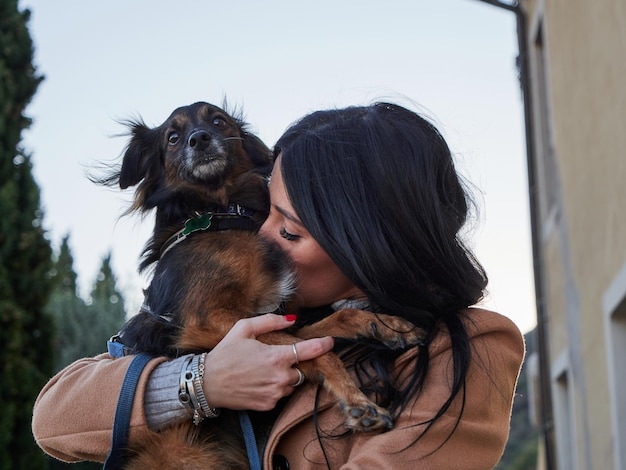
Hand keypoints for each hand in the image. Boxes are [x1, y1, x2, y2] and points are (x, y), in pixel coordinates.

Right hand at [201, 314, 333, 410]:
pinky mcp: (268, 405)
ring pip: (292, 383)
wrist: (207, 384)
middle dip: (295, 363)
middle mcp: (280, 378)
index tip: (330, 342)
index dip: (323, 345)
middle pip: (301, 369)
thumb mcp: (243, 329)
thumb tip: (291, 320)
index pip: (309, 351)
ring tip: (264, 370)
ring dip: (285, 376)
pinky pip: (280, 394)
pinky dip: (275, 387)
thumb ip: (270, 322)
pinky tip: (259, 381)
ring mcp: (275, 393)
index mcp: (276, 357)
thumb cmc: (225, 354)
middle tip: (277, 357)